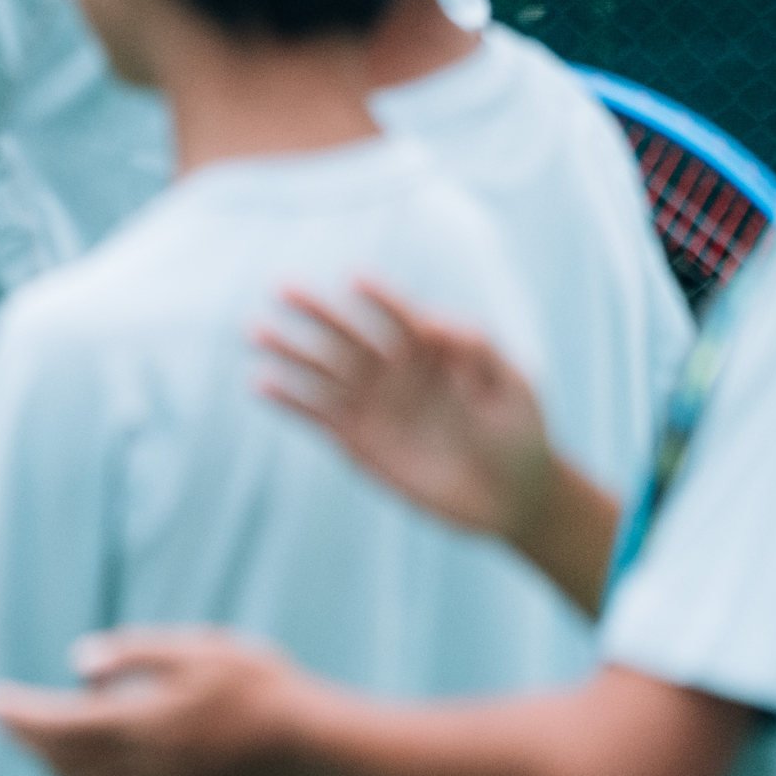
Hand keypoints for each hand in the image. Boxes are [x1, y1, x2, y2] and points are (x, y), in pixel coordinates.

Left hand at [0, 626, 314, 775]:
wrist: (317, 744)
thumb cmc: (261, 685)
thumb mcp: (196, 649)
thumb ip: (134, 655)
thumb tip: (78, 664)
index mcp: (144, 724)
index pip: (60, 724)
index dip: (20, 714)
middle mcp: (146, 767)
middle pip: (66, 758)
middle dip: (28, 739)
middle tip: (3, 718)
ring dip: (56, 767)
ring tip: (40, 744)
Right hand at [252, 278, 560, 547]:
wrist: (510, 497)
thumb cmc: (520, 435)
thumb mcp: (515, 391)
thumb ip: (481, 355)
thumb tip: (437, 324)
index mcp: (433, 351)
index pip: (400, 317)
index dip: (380, 298)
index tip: (355, 278)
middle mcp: (395, 371)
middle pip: (350, 335)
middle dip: (318, 312)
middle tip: (283, 288)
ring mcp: (372, 404)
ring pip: (322, 371)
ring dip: (290, 351)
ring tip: (256, 331)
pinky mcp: (355, 439)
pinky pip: (315, 415)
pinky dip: (289, 401)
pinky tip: (262, 384)